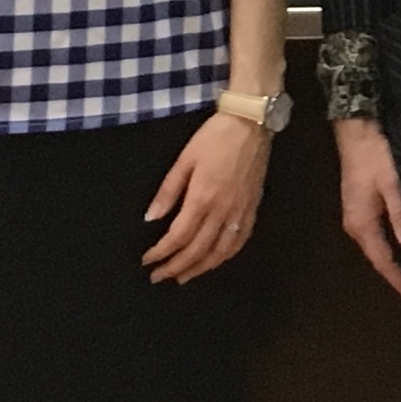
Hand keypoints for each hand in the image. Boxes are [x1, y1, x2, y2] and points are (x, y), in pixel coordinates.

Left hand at [144, 109, 267, 281]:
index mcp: (202, 198)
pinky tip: (215, 261)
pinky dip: (226, 256)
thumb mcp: (184, 159)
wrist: (251, 124)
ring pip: (220, 252)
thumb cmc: (213, 138)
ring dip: (200, 268)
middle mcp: (222, 211)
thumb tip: (151, 219)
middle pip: (197, 250)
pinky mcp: (253, 209)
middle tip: (159, 277)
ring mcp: (240, 212)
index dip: (161, 252)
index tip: (147, 261)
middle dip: (176, 267)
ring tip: (184, 277)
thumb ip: (168, 191)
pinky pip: (240, 241)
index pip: (178, 236)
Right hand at [336, 118, 400, 307]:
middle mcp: (356, 224)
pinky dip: (392, 248)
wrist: (356, 127)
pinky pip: (377, 236)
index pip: (384, 262)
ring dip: (396, 264)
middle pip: (380, 259)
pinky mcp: (361, 205)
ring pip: (378, 249)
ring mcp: (357, 215)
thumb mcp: (392, 183)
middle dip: (400, 278)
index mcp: (361, 223)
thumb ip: (400, 213)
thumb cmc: (374, 153)